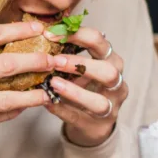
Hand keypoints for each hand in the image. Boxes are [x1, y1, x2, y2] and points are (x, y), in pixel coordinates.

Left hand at [43, 27, 127, 146]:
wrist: (92, 122)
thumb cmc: (83, 86)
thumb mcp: (78, 66)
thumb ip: (66, 51)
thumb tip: (41, 31)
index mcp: (111, 60)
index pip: (100, 41)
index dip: (76, 35)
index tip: (50, 34)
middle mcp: (116, 83)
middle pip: (109, 71)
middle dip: (81, 64)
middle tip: (55, 61)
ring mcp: (110, 107)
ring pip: (99, 101)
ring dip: (74, 91)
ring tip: (52, 83)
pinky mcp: (98, 126)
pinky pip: (79, 118)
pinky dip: (62, 109)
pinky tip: (47, 101)